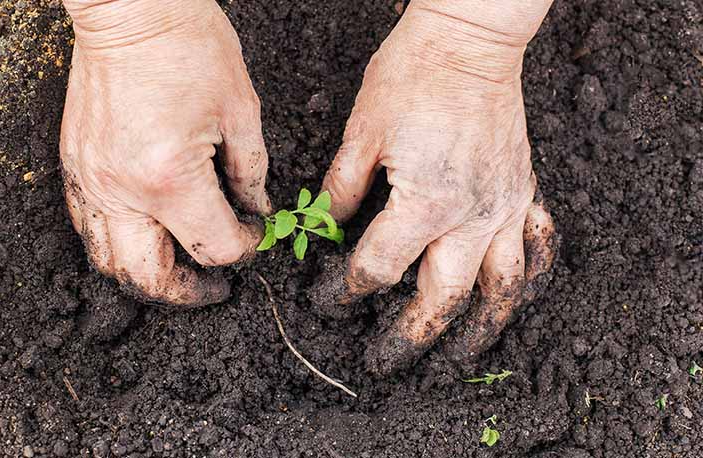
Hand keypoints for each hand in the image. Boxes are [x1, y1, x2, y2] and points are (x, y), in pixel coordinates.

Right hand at [61, 0, 269, 305]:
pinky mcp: (75, 167)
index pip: (212, 248)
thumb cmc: (188, 46)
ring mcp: (90, 181)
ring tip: (180, 269)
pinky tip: (147, 235)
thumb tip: (256, 213)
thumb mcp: (241, 111)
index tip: (256, 236)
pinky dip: (119, 245)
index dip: (244, 251)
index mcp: (169, 177)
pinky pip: (88, 229)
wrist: (130, 7)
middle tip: (216, 287)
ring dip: (148, 277)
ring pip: (109, 262)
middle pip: (149, 278)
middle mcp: (121, 190)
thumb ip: (251, 175)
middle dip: (189, 292)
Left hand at [311, 0, 556, 375]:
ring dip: (480, 329)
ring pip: (502, 289)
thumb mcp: (360, 134)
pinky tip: (511, 296)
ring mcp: (506, 207)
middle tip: (385, 363)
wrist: (468, 41)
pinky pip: (539, 247)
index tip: (326, 299)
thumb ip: (340, 190)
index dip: (343, 290)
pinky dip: (529, 277)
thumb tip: (319, 225)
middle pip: (440, 298)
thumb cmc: (412, 77)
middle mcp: (471, 215)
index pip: (376, 267)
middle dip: (409, 337)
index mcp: (424, 202)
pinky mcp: (524, 192)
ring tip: (460, 358)